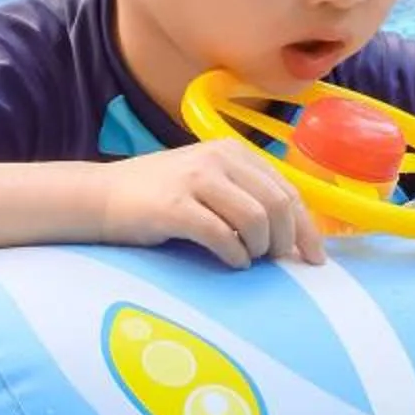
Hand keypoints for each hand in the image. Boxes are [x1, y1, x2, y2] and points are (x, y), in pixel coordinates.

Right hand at [100, 143, 326, 269]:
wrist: (100, 198)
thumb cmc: (158, 198)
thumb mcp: (208, 182)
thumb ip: (245, 196)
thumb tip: (291, 236)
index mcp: (232, 151)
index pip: (287, 189)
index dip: (306, 227)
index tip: (314, 258)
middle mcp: (217, 159)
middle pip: (278, 204)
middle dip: (286, 240)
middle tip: (276, 262)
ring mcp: (195, 180)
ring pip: (256, 220)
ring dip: (259, 249)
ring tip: (247, 259)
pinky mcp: (174, 207)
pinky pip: (222, 236)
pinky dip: (234, 256)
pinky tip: (230, 262)